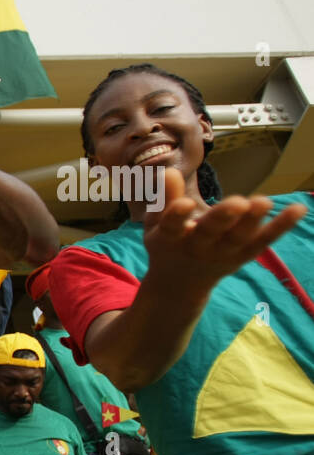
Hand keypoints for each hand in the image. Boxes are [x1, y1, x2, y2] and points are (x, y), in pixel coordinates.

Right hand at [145, 169, 306, 285]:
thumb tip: (170, 170)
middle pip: (211, 232)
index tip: (185, 203)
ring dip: (253, 221)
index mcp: (170, 239)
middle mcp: (198, 248)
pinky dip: (280, 227)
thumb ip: (163, 199)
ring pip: (239, 237)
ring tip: (265, 202)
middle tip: (237, 202)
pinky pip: (263, 240)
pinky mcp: (243, 255)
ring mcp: (223, 253)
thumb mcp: (155, 224)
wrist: (179, 284)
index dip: (177, 215)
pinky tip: (298, 209)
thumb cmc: (167, 244)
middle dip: (223, 218)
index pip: (172, 226)